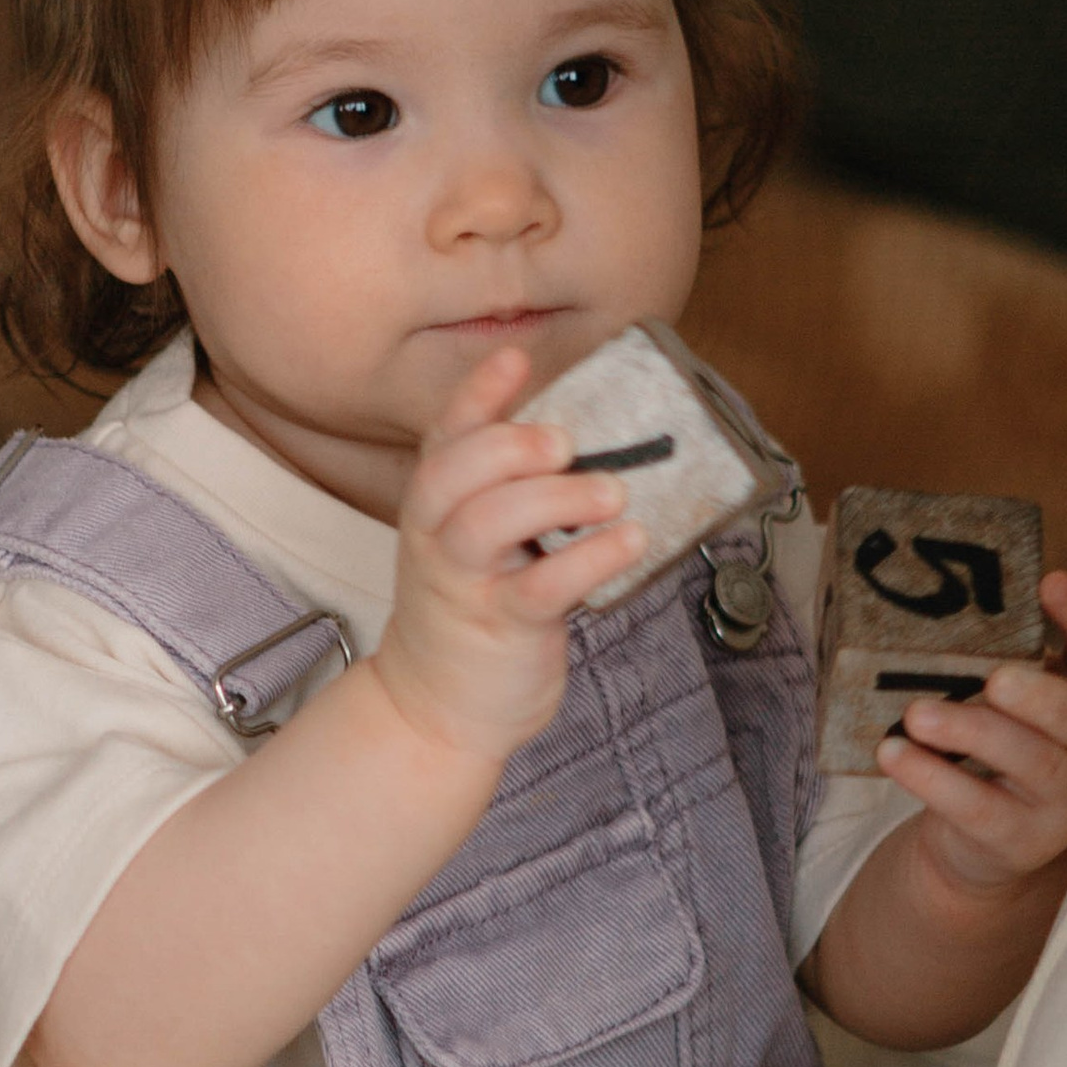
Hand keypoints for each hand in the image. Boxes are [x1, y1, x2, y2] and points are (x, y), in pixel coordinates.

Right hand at [372, 341, 644, 761]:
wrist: (436, 709)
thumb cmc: (473, 611)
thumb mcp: (478, 543)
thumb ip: (514, 492)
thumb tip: (592, 438)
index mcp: (435, 506)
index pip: (445, 436)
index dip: (477, 394)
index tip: (514, 358)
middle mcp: (437, 538)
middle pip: (452, 473)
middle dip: (509, 445)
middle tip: (567, 441)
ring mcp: (465, 584)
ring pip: (487, 524)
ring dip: (554, 498)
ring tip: (612, 493)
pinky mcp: (501, 629)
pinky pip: (541, 589)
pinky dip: (589, 561)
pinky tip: (630, 543)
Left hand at [877, 571, 1066, 897]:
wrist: (981, 843)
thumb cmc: (995, 746)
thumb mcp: (1009, 702)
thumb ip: (992, 663)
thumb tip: (930, 609)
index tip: (1050, 580)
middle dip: (1038, 696)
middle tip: (995, 678)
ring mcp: (1062, 800)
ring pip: (1032, 763)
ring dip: (974, 734)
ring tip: (918, 715)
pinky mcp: (1020, 839)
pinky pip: (979, 808)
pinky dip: (934, 780)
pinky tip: (895, 754)